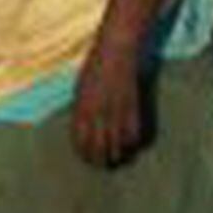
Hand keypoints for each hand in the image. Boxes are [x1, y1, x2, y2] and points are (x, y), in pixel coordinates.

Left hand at [73, 37, 143, 166]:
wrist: (116, 49)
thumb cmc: (95, 66)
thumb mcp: (80, 88)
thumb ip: (81, 110)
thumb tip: (83, 130)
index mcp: (81, 107)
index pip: (80, 141)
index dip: (83, 154)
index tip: (86, 158)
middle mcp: (98, 112)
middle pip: (98, 148)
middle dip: (99, 160)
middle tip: (102, 163)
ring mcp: (117, 110)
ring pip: (117, 146)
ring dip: (116, 155)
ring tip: (116, 158)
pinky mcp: (133, 106)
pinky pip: (133, 134)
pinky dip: (132, 143)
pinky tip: (129, 143)